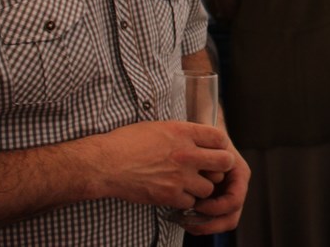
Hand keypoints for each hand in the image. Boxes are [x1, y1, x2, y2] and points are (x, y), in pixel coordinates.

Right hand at [85, 120, 236, 211]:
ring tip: (189, 183)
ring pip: (209, 187)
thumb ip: (182, 133)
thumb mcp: (158, 126)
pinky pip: (191, 202)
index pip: (220, 137)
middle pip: (224, 162)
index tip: (216, 149)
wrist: (105, 164)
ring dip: (202, 187)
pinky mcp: (169, 196)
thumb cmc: (127, 142)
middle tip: (211, 169)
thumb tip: (196, 138)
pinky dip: (185, 200)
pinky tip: (176, 193)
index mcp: (183, 132)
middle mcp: (186, 154)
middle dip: (220, 166)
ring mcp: (179, 177)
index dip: (221, 144)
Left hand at [181, 138, 250, 234]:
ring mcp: (226, 195)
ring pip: (221, 222)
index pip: (234, 201)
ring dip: (204, 225)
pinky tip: (183, 218)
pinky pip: (212, 220)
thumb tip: (207, 177)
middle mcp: (236, 187)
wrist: (206, 130)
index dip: (216, 207)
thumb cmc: (208, 134)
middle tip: (188, 220)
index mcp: (240, 174)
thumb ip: (211, 158)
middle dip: (210, 223)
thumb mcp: (212, 141)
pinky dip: (199, 223)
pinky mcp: (215, 200)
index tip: (196, 204)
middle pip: (230, 218)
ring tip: (184, 222)